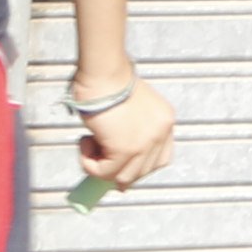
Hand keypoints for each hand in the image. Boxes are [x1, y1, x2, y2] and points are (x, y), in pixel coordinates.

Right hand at [73, 71, 177, 193]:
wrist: (104, 73)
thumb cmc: (110, 84)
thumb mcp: (131, 108)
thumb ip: (132, 131)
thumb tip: (118, 162)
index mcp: (165, 121)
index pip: (160, 159)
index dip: (138, 168)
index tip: (119, 170)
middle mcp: (162, 133)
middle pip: (142, 172)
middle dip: (117, 171)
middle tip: (96, 158)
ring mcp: (146, 143)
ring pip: (123, 178)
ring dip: (100, 167)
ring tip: (89, 143)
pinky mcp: (126, 150)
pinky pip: (103, 173)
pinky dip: (88, 162)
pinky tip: (85, 141)